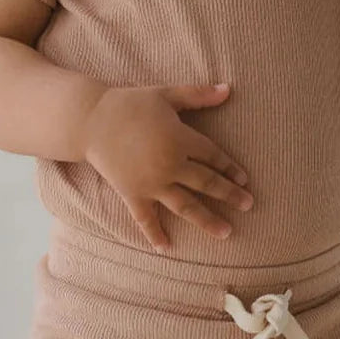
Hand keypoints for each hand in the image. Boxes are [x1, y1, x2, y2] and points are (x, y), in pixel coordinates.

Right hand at [81, 82, 254, 251]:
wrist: (90, 120)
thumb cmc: (130, 103)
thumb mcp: (166, 94)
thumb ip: (198, 95)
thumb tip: (229, 89)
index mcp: (180, 138)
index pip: (213, 156)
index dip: (230, 167)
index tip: (244, 179)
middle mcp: (169, 164)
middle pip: (206, 183)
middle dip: (230, 195)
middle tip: (249, 205)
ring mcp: (151, 183)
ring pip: (185, 206)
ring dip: (207, 220)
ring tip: (226, 232)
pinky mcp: (132, 194)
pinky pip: (146, 218)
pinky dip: (155, 235)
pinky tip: (167, 249)